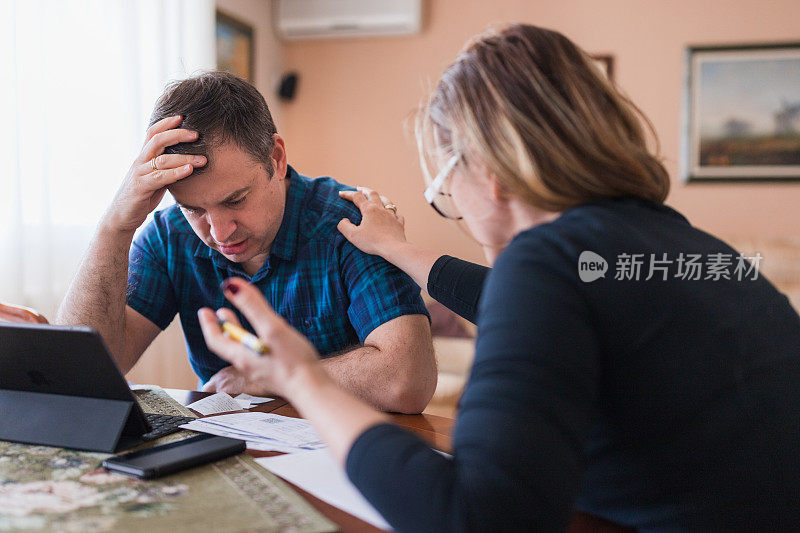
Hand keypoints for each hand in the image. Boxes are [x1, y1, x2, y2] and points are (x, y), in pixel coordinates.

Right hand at [105, 115, 206, 231]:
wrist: (121, 216)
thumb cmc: (142, 196)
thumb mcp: (156, 178)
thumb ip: (167, 168)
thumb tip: (188, 162)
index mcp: (143, 157)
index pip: (152, 133)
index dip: (166, 123)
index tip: (182, 117)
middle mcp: (140, 162)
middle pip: (157, 140)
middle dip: (177, 134)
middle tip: (196, 134)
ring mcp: (139, 174)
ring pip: (162, 159)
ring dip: (184, 158)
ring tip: (202, 159)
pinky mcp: (141, 187)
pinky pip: (160, 177)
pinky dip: (176, 173)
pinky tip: (189, 171)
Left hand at [197, 278, 321, 398]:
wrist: (311, 390)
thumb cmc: (293, 361)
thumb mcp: (271, 328)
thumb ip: (252, 306)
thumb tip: (232, 286)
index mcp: (242, 355)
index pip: (216, 340)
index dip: (208, 325)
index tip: (204, 311)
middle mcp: (248, 365)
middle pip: (229, 345)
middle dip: (224, 327)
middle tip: (220, 312)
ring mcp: (261, 371)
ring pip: (243, 350)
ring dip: (239, 334)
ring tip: (238, 323)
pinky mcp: (275, 374)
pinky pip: (257, 355)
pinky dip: (253, 342)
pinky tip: (265, 338)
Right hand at [337, 187, 406, 256]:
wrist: (393, 248)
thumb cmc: (373, 242)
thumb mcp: (353, 235)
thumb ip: (344, 226)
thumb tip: (343, 220)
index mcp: (369, 210)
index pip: (357, 197)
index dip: (348, 194)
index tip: (341, 193)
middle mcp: (381, 209)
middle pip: (372, 194)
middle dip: (364, 190)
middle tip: (359, 188)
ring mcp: (392, 215)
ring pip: (386, 201)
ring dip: (380, 197)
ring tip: (376, 197)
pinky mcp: (399, 223)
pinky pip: (397, 214)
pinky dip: (393, 212)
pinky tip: (392, 215)